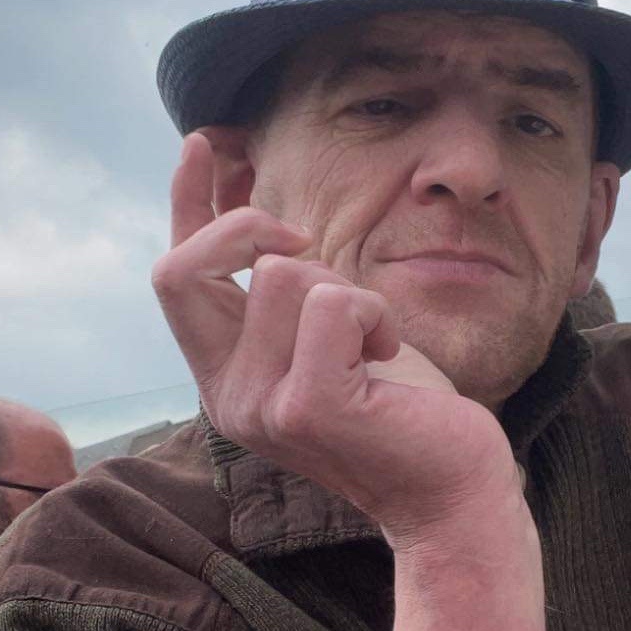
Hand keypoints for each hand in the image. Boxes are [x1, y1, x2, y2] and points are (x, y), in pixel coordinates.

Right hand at [151, 134, 520, 542]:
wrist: (453, 487)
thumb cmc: (400, 406)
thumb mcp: (331, 326)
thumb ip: (283, 278)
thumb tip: (249, 196)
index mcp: (224, 375)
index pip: (177, 276)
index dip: (185, 202)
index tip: (207, 143)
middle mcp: (226, 396)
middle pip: (186, 267)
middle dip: (247, 227)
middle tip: (310, 241)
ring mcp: (260, 406)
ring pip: (279, 275)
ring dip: (347, 289)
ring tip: (374, 341)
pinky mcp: (308, 406)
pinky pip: (333, 302)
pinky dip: (375, 313)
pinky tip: (389, 354)